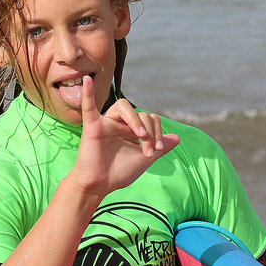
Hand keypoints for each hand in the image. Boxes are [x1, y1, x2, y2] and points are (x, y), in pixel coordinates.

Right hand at [69, 76, 180, 199]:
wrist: (101, 185)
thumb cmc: (119, 173)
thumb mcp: (145, 159)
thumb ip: (160, 147)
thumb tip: (178, 138)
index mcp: (132, 130)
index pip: (151, 119)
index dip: (158, 133)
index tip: (157, 151)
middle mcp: (120, 123)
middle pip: (141, 114)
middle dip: (150, 133)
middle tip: (149, 151)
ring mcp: (106, 123)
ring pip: (124, 106)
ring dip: (136, 120)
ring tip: (141, 136)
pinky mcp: (93, 126)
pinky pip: (89, 107)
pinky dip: (88, 94)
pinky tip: (88, 80)